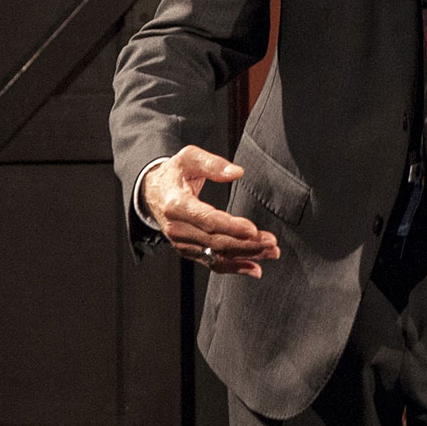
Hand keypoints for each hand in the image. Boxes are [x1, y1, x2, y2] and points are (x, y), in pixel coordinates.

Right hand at [142, 145, 279, 276]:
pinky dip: (235, 267)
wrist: (153, 193)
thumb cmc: (175, 173)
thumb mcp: (189, 157)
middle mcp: (177, 228)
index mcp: (176, 204)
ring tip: (272, 252)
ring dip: (246, 256)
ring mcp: (182, 243)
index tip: (253, 230)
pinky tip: (255, 268)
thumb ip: (212, 163)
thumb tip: (237, 172)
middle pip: (216, 241)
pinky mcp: (188, 251)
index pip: (206, 220)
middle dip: (246, 244)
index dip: (230, 227)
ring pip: (217, 254)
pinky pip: (212, 262)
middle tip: (272, 243)